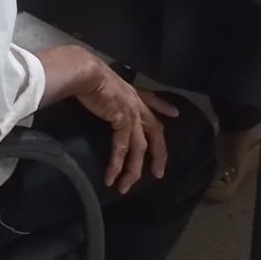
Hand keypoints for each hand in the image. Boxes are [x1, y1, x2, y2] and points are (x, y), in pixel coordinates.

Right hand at [73, 61, 177, 193]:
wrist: (85, 72)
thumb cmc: (88, 74)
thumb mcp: (102, 82)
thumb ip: (104, 92)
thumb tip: (95, 95)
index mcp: (132, 92)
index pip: (152, 100)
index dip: (164, 106)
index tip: (175, 114)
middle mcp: (136, 103)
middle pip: (155, 131)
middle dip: (159, 154)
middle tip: (159, 173)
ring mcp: (132, 113)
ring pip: (140, 148)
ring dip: (133, 170)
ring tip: (125, 187)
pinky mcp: (122, 122)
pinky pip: (122, 149)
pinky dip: (117, 165)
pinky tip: (111, 177)